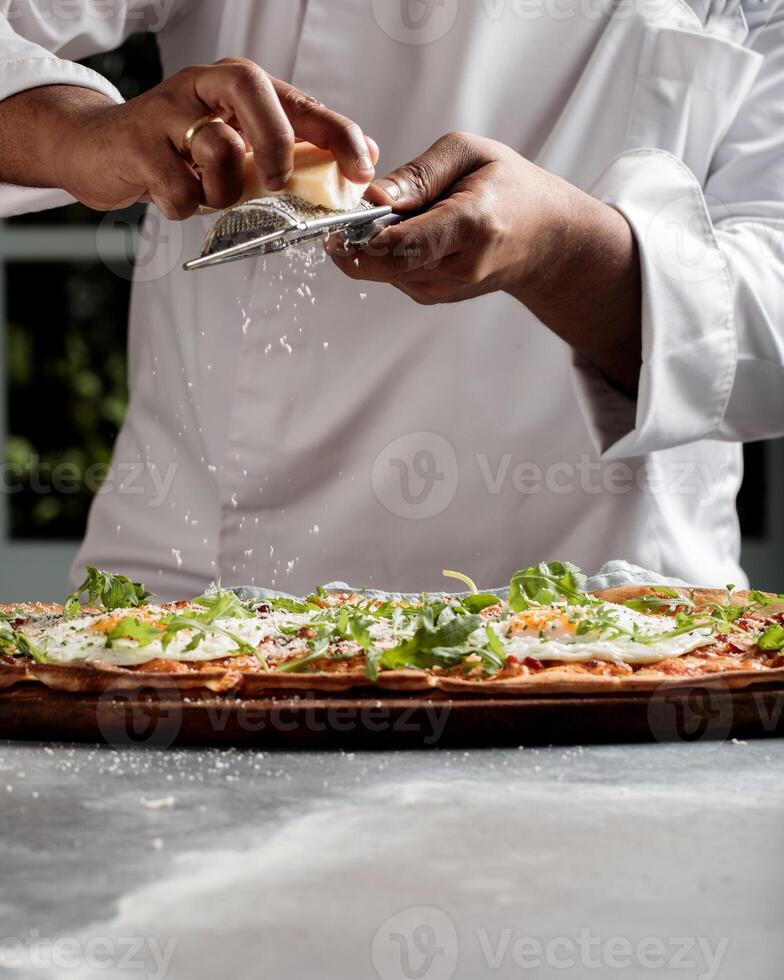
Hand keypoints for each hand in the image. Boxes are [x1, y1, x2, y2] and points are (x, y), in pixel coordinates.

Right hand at [0, 61, 375, 218]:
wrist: (100, 149)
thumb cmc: (179, 151)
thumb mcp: (239, 144)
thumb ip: (294, 148)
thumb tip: (366, 155)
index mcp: (238, 85)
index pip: (299, 100)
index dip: (336, 133)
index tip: (361, 168)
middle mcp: (204, 86)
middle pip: (256, 96)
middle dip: (278, 144)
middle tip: (277, 183)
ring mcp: (168, 111)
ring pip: (219, 150)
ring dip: (223, 191)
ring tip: (208, 194)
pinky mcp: (137, 143)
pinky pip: (180, 189)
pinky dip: (185, 207)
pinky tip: (174, 198)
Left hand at [328, 132, 641, 393]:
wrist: (544, 240)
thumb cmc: (510, 188)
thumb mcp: (470, 154)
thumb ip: (418, 174)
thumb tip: (372, 197)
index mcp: (473, 224)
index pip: (406, 243)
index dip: (363, 235)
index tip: (336, 223)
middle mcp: (460, 267)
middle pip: (385, 264)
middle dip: (353, 243)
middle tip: (336, 222)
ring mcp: (446, 289)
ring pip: (382, 271)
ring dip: (371, 246)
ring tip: (393, 217)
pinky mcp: (433, 296)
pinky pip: (390, 274)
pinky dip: (386, 253)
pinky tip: (408, 233)